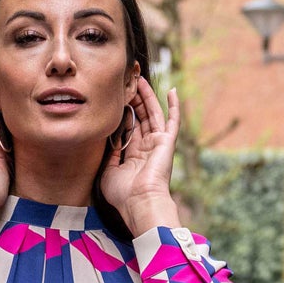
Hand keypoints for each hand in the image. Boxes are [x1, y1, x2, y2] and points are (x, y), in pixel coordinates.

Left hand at [100, 78, 181, 236]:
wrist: (140, 202)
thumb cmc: (124, 194)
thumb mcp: (109, 172)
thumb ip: (110, 155)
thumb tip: (110, 138)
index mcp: (134, 156)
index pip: (129, 129)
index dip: (123, 113)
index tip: (116, 99)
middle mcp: (146, 149)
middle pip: (140, 118)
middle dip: (134, 101)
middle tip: (126, 84)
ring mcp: (158, 144)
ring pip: (153, 115)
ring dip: (147, 98)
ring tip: (139, 80)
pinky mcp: (167, 142)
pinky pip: (173, 120)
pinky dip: (174, 106)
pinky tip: (172, 91)